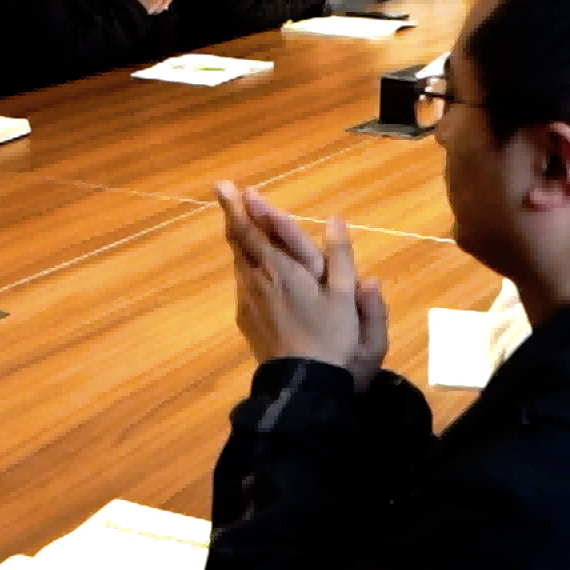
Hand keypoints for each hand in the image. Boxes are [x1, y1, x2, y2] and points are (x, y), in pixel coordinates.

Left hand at [216, 182, 387, 392]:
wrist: (302, 382)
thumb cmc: (331, 338)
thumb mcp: (345, 297)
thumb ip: (341, 257)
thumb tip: (336, 221)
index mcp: (283, 269)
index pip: (256, 230)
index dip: (244, 207)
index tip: (231, 187)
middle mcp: (259, 278)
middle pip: (240, 240)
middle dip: (232, 213)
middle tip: (224, 190)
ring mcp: (248, 298)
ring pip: (239, 260)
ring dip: (238, 237)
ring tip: (237, 220)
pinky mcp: (245, 317)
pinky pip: (243, 281)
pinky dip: (244, 263)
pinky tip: (249, 263)